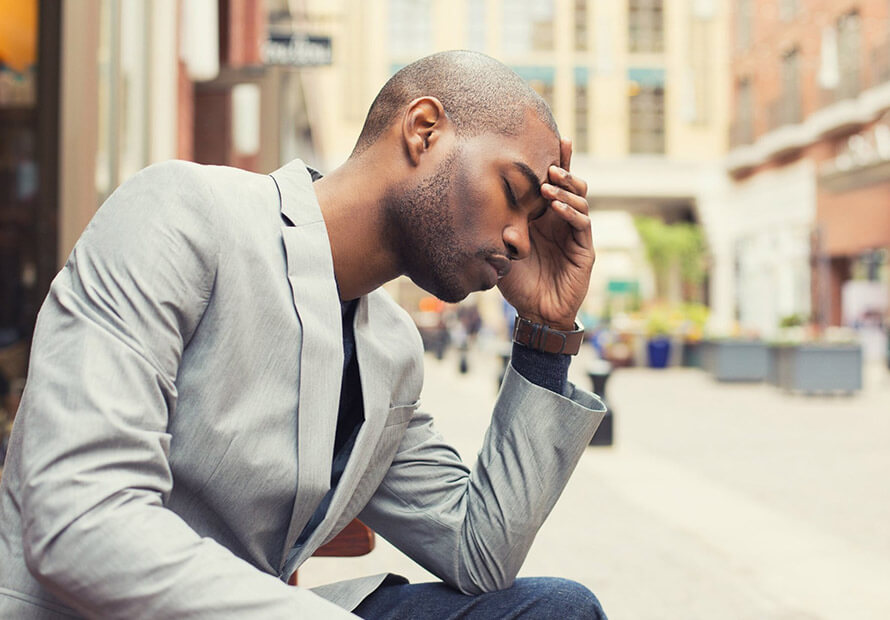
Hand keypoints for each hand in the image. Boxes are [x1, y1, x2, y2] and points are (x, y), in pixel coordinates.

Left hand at [497, 138, 593, 330]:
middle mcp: (561, 221)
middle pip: (570, 186)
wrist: (536, 313)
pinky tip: (556, 206)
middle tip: (550, 162)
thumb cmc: (519, 283)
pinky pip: (582, 224)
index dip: (557, 163)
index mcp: (543, 218)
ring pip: (579, 201)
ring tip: (549, 183)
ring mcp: (575, 233)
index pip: (551, 185)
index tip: (556, 140)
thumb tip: (498, 223)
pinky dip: (570, 212)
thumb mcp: (503, 253)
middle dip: (563, 170)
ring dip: (565, 189)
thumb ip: (502, 235)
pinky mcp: (584, 249)